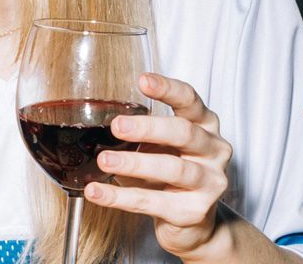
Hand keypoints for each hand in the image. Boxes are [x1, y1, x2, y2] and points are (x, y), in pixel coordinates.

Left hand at [86, 73, 232, 259]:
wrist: (192, 222)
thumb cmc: (168, 172)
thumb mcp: (156, 144)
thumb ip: (136, 130)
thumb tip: (89, 119)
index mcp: (203, 125)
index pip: (190, 100)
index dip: (168, 89)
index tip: (143, 80)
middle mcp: (213, 150)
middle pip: (184, 133)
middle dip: (148, 128)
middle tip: (117, 126)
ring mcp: (209, 182)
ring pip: (174, 169)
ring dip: (134, 164)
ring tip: (104, 161)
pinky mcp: (195, 211)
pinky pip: (154, 202)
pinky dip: (121, 196)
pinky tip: (96, 191)